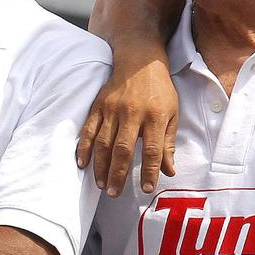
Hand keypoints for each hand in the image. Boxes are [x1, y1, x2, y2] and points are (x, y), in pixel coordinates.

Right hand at [76, 58, 177, 196]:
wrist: (139, 61)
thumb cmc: (159, 90)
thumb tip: (168, 171)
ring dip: (101, 166)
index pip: (153, 149)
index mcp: (156, 116)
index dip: (149, 171)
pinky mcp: (98, 106)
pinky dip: (84, 147)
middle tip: (115, 193)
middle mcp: (132, 114)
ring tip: (102, 185)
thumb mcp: (173, 113)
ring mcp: (112, 110)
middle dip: (118, 174)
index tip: (146, 188)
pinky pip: (88, 130)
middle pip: (123, 149)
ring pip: (104, 143)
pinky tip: (82, 163)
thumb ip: (169, 143)